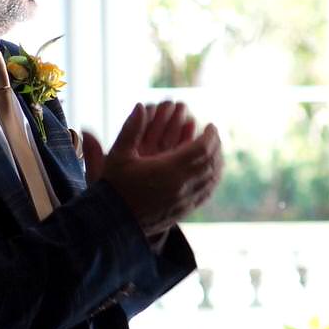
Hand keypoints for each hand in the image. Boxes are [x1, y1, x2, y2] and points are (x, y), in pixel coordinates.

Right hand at [85, 103, 223, 236]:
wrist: (111, 223)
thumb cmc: (112, 187)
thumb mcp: (117, 156)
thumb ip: (130, 129)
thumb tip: (140, 106)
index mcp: (168, 169)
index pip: (201, 148)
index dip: (210, 136)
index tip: (211, 125)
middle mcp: (182, 185)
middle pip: (211, 162)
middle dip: (216, 146)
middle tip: (214, 135)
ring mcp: (185, 200)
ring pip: (212, 178)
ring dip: (217, 162)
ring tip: (215, 150)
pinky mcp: (185, 211)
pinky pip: (207, 193)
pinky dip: (213, 179)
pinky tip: (211, 172)